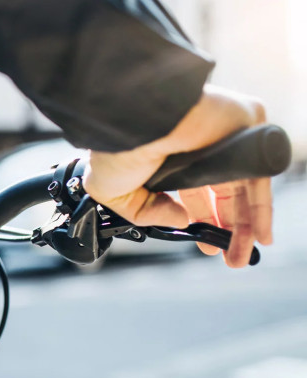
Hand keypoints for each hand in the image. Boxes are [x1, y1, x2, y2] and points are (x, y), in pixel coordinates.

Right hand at [83, 85, 270, 267]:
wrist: (134, 119)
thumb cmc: (116, 147)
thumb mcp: (114, 193)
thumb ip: (144, 213)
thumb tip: (180, 220)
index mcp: (171, 161)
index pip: (196, 194)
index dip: (202, 220)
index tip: (205, 245)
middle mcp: (201, 150)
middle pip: (224, 195)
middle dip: (228, 230)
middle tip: (229, 258)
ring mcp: (224, 140)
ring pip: (244, 189)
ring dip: (247, 226)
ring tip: (241, 256)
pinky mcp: (243, 133)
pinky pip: (259, 176)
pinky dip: (262, 206)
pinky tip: (260, 233)